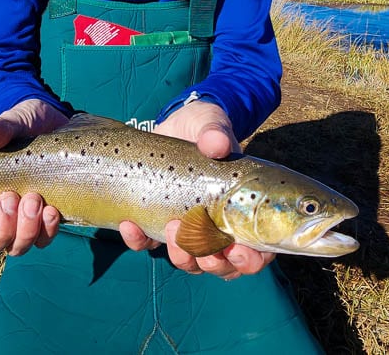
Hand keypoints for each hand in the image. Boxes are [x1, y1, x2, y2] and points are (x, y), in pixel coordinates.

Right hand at [0, 99, 67, 255]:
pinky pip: (43, 241)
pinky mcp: (44, 223)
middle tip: (10, 198)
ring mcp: (19, 225)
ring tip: (33, 199)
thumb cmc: (22, 128)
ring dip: (24, 230)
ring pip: (14, 248)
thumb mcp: (10, 124)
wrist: (56, 126)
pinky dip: (46, 230)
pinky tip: (52, 210)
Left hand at [125, 100, 273, 277]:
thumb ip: (216, 133)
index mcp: (244, 210)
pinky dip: (139, 241)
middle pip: (223, 265)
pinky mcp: (157, 222)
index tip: (237, 250)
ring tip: (171, 229)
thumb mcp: (213, 125)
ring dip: (181, 256)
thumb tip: (216, 143)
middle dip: (212, 262)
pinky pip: (148, 244)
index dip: (250, 260)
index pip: (258, 251)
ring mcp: (188, 228)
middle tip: (198, 241)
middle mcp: (219, 226)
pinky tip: (130, 224)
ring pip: (189, 262)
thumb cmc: (205, 127)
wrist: (175, 124)